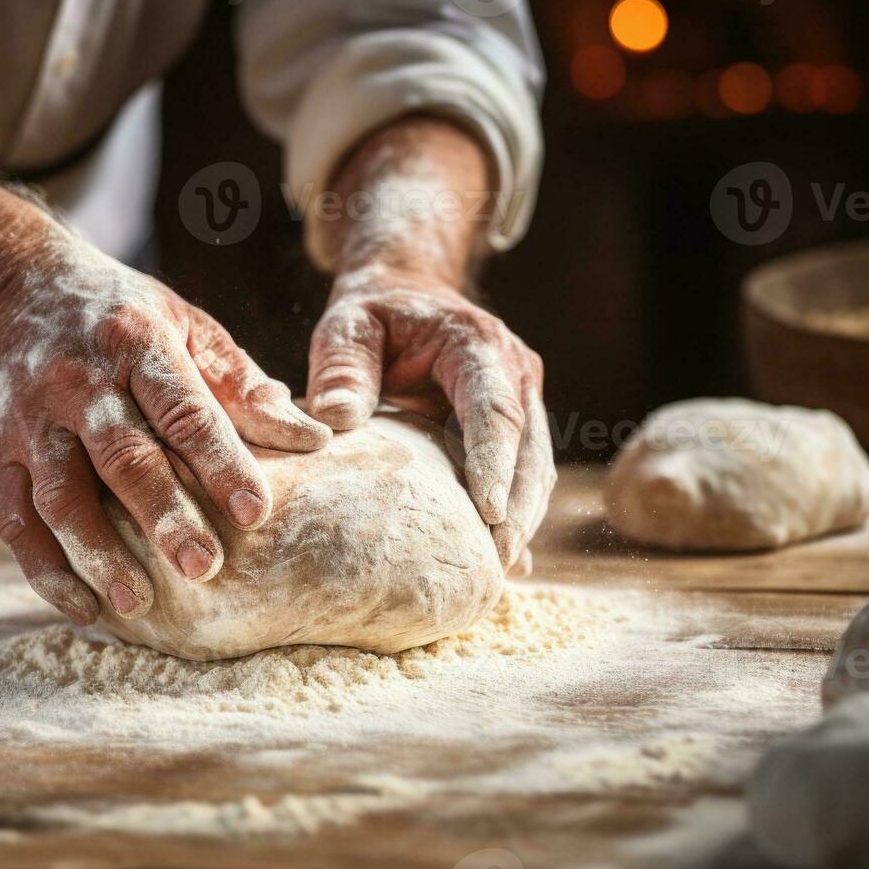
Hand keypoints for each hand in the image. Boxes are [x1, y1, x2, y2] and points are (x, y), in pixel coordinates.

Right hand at [0, 240, 330, 624]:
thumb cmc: (117, 317)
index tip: (256, 511)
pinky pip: (16, 521)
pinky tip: (83, 606)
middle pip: (121, 456)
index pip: (184, 409)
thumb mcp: (183, 325)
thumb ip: (242, 385)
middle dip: (162, 515)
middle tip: (203, 568)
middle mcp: (77, 383)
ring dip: (98, 553)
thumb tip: (314, 438)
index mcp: (136, 344)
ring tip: (138, 602)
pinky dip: (45, 569)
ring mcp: (29, 423)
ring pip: (61, 495)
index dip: (221, 461)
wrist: (1, 289)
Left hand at [305, 263, 554, 567]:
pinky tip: (504, 563)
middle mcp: (512, 373)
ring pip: (534, 468)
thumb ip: (342, 368)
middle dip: (516, 509)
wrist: (406, 294)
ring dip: (520, 520)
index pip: (494, 409)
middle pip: (527, 449)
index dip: (494, 462)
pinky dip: (514, 516)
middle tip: (493, 563)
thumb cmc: (374, 313)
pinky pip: (523, 476)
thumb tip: (334, 420)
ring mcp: (521, 401)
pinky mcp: (515, 428)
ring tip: (495, 574)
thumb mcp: (347, 326)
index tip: (489, 514)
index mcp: (477, 345)